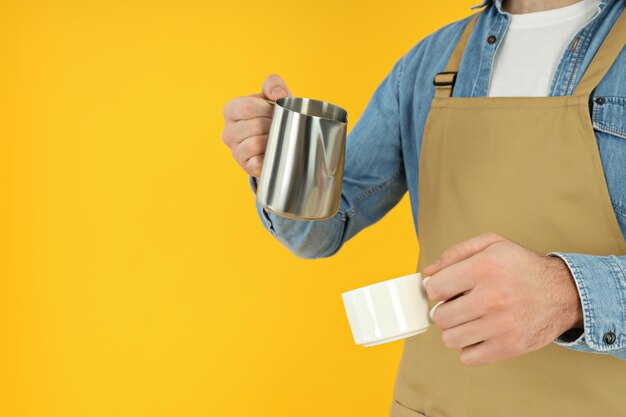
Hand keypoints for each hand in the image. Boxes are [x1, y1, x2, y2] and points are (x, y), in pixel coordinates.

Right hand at [221, 74, 292, 176]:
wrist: (283, 140)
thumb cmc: (275, 115)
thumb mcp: (274, 95)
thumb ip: (273, 84)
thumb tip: (277, 94)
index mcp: (231, 110)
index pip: (247, 107)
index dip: (266, 109)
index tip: (273, 111)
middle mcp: (228, 131)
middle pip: (255, 125)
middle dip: (273, 124)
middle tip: (277, 126)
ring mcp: (234, 150)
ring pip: (256, 143)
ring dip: (273, 139)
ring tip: (275, 137)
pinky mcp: (245, 165)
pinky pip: (258, 159)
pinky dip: (270, 154)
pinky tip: (271, 150)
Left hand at [423, 232, 582, 366]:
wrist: (564, 292)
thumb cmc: (522, 267)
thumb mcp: (492, 245)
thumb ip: (457, 253)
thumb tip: (429, 272)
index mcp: (484, 268)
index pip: (434, 289)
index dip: (436, 289)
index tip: (446, 290)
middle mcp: (493, 297)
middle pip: (440, 317)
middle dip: (444, 311)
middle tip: (457, 306)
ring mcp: (502, 325)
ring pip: (450, 339)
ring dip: (455, 331)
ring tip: (468, 321)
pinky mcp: (510, 346)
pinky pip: (468, 358)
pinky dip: (469, 349)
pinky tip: (480, 335)